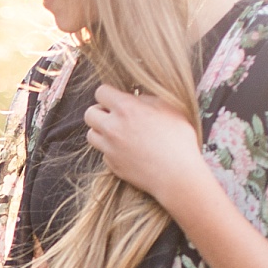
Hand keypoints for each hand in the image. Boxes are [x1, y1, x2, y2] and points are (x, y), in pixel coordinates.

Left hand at [83, 85, 206, 217]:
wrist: (177, 175)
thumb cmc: (178, 139)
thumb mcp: (168, 108)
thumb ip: (147, 99)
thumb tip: (135, 98)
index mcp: (126, 109)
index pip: (101, 92)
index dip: (109, 94)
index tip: (117, 99)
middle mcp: (112, 128)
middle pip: (89, 113)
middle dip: (100, 112)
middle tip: (115, 115)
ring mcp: (110, 148)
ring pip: (91, 134)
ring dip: (101, 131)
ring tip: (118, 132)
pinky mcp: (112, 165)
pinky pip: (103, 152)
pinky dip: (111, 149)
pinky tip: (127, 150)